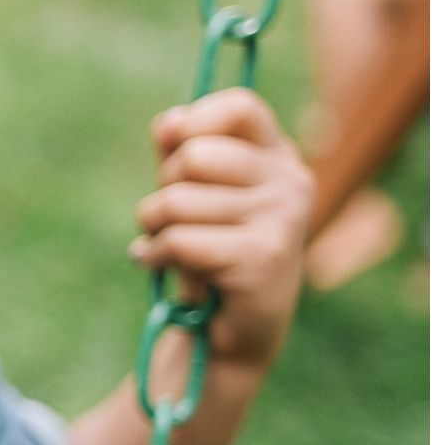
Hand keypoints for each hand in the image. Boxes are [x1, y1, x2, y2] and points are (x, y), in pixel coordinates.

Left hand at [130, 87, 313, 370]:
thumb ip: (178, 152)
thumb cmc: (204, 255)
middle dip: (162, 191)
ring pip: (175, 201)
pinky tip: (168, 270)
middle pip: (192, 156)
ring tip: (173, 251)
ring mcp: (283, 217)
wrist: (222, 337)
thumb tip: (169, 122)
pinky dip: (157, 256)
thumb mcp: (189, 194)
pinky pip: (178, 240)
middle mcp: (291, 181)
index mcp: (278, 158)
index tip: (173, 150)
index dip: (195, 122)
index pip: (240, 107)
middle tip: (174, 222)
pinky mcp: (264, 255)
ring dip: (154, 230)